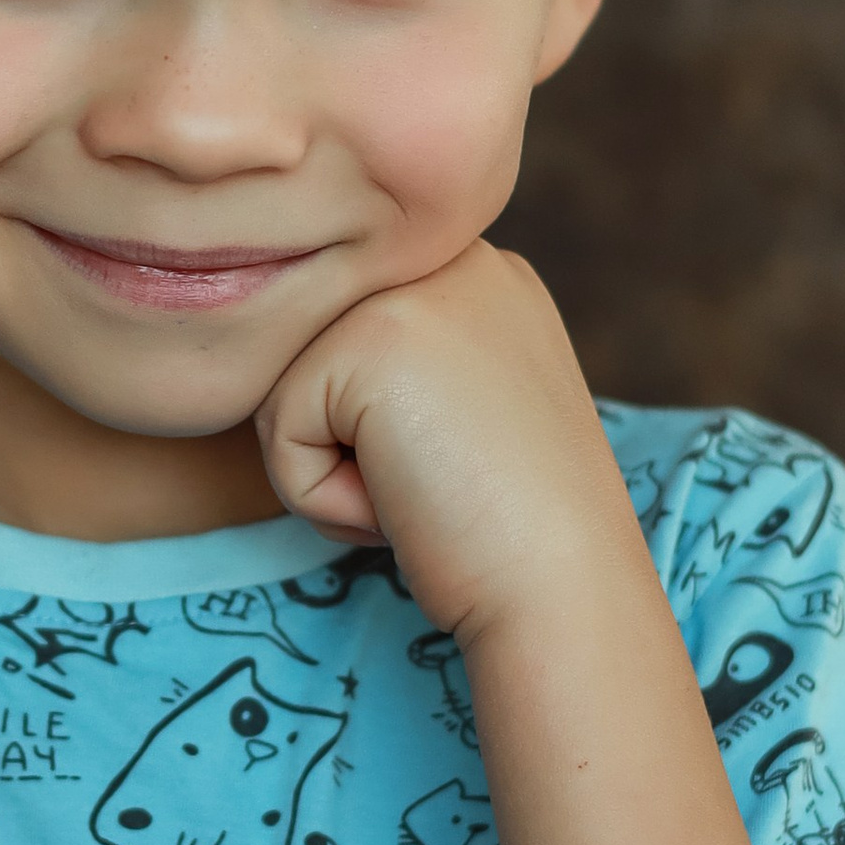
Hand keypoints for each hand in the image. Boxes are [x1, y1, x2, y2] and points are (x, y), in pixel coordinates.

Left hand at [253, 242, 630, 649]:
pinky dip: (323, 497)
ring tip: (427, 490)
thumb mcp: (469, 409)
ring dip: (334, 473)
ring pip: (285, 391)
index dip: (378, 431)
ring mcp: (412, 288)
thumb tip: (320, 376)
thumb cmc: (512, 530)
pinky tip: (407, 501)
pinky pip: (280, 433)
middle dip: (351, 446)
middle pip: (310, 356)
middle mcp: (450, 255)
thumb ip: (406, 363)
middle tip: (443, 483)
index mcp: (478, 267)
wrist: (564, 589)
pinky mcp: (367, 341)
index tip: (462, 465)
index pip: (349, 337)